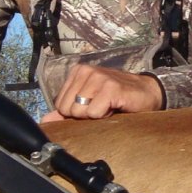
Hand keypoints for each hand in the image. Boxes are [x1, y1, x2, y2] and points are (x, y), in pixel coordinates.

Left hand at [41, 64, 163, 121]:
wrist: (147, 92)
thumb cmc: (116, 99)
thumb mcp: (88, 103)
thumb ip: (65, 112)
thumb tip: (44, 121)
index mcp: (77, 72)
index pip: (60, 105)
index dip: (76, 113)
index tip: (93, 106)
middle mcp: (85, 71)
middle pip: (68, 109)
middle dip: (84, 115)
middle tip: (101, 106)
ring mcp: (98, 77)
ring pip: (80, 112)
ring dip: (96, 115)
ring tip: (108, 106)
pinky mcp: (111, 87)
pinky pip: (94, 113)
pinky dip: (105, 116)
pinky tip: (115, 107)